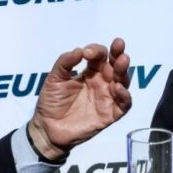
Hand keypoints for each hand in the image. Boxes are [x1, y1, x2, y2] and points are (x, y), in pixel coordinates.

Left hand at [28, 38, 131, 159]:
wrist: (47, 128)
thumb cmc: (51, 102)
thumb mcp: (54, 79)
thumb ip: (65, 63)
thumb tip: (79, 50)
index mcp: (89, 72)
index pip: (100, 56)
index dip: (96, 51)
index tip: (86, 53)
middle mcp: (101, 83)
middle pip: (115, 66)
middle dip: (118, 54)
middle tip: (119, 44)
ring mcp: (107, 98)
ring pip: (123, 81)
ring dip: (123, 71)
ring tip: (122, 61)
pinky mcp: (110, 114)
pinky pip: (124, 105)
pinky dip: (125, 96)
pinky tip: (118, 88)